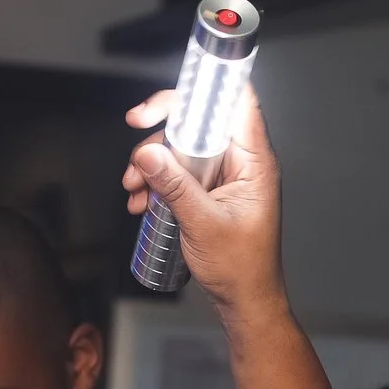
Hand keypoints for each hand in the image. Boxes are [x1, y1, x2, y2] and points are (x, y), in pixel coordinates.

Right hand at [122, 86, 285, 326]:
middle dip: (162, 129)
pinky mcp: (211, 191)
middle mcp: (242, 161)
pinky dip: (157, 181)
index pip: (236, 100)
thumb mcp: (202, 223)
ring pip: (184, 147)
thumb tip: (147, 153)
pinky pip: (181, 171)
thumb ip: (174, 185)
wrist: (244, 301)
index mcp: (254, 161)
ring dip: (152, 161)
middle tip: (134, 134)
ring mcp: (226, 176)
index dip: (203, 87)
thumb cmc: (240, 267)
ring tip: (133, 189)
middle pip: (200, 120)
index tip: (166, 97)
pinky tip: (141, 202)